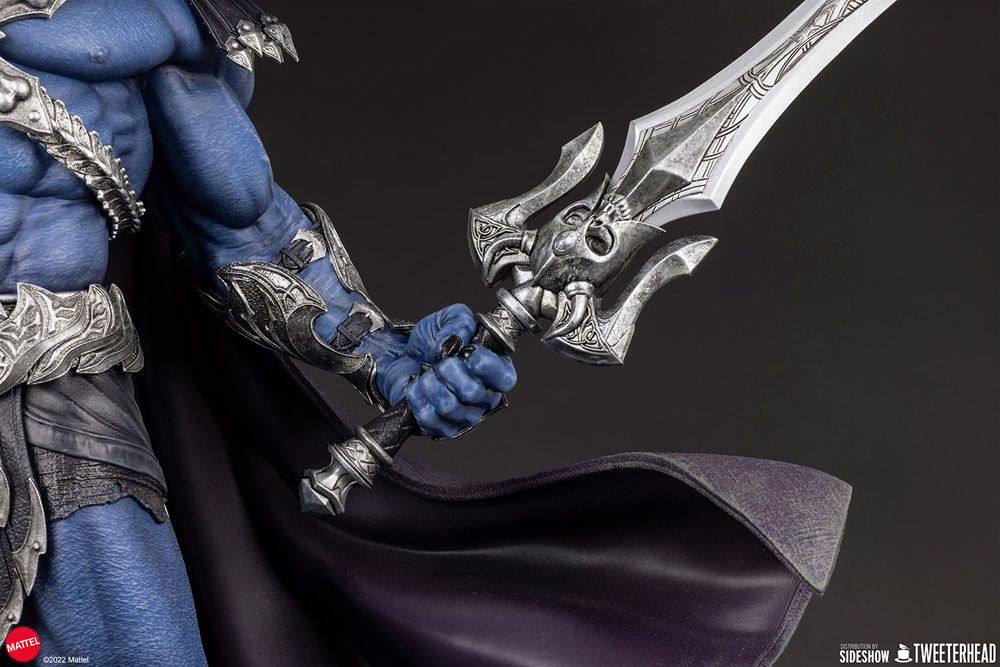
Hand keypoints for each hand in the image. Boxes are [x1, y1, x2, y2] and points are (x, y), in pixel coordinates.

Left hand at [376, 304, 515, 437]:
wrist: (400, 358)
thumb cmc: (431, 342)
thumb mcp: (447, 320)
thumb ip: (459, 321)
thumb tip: (457, 340)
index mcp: (494, 371)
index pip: (504, 378)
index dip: (486, 365)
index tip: (467, 351)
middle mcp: (484, 397)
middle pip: (474, 393)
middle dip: (449, 371)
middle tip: (439, 361)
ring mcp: (464, 416)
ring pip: (450, 406)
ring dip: (431, 384)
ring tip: (425, 373)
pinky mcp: (440, 428)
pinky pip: (430, 418)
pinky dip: (417, 397)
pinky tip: (416, 386)